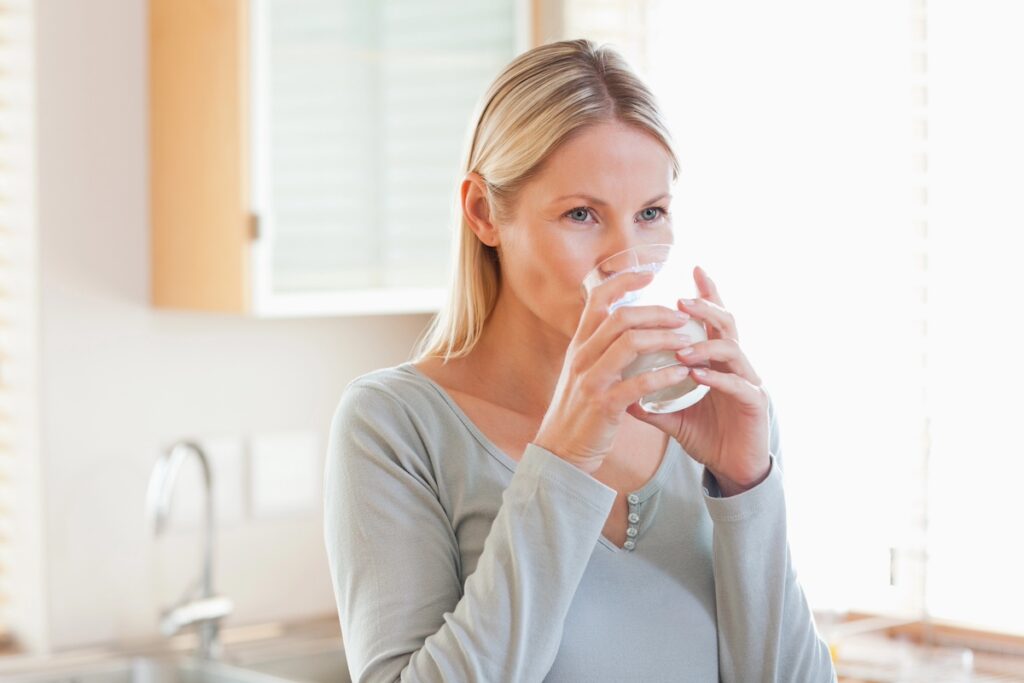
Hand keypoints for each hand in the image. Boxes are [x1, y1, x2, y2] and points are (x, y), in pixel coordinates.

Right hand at [535, 269, 697, 474]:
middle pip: (620, 317)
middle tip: (682, 315)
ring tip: (688, 340)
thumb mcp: (581, 373)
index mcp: (578, 346)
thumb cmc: (579, 412)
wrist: (559, 451)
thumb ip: (599, 350)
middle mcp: (582, 357)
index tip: (649, 274)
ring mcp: (591, 380)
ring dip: (664, 338)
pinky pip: (638, 383)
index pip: (597, 299)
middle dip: (656, 311)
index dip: (622, 282)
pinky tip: (682, 374)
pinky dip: (664, 376)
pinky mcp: (603, 405)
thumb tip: (622, 328)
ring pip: (630, 344)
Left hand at [626, 266, 770, 495]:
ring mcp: (749, 381)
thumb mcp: (672, 416)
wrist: (732, 470)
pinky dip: (715, 377)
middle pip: (726, 324)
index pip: (713, 320)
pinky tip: (696, 374)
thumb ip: (649, 401)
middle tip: (680, 300)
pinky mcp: (755, 403)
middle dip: (705, 308)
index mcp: (718, 361)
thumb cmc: (707, 436)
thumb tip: (617, 391)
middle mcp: (736, 365)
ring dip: (704, 345)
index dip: (707, 293)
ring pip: (733, 349)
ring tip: (680, 347)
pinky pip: (737, 384)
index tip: (693, 268)